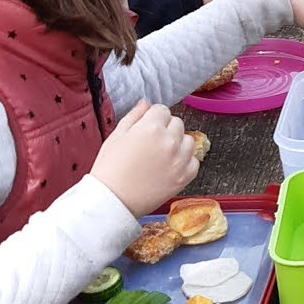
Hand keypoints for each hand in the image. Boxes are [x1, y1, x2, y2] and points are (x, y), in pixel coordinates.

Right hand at [91, 100, 199, 217]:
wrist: (113, 200)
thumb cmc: (109, 169)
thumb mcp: (116, 136)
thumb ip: (134, 116)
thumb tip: (145, 103)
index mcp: (151, 127)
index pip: (162, 110)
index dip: (153, 117)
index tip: (146, 127)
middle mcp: (169, 141)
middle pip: (177, 123)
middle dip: (166, 129)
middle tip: (151, 143)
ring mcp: (179, 159)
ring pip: (189, 140)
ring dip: (178, 143)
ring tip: (161, 155)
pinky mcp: (184, 177)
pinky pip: (194, 161)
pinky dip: (185, 162)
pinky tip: (170, 166)